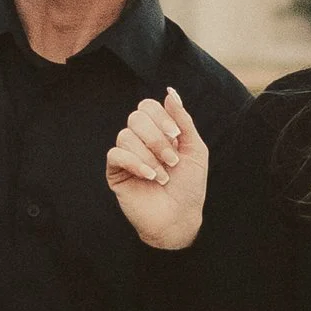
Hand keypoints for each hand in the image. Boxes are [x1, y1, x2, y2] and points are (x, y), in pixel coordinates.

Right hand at [106, 87, 207, 251]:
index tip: (177, 136)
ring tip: (163, 175)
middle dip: (157, 139)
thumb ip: (183, 120)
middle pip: (136, 117)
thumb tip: (170, 92)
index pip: (148, 106)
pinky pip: (116, 154)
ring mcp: (126, 155)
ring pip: (126, 136)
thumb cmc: (189, 186)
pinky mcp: (115, 172)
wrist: (180, 219)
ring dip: (150, 156)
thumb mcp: (194, 150)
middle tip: (172, 161)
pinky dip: (135, 163)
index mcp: (158, 131)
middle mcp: (140, 140)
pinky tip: (150, 177)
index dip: (161, 116)